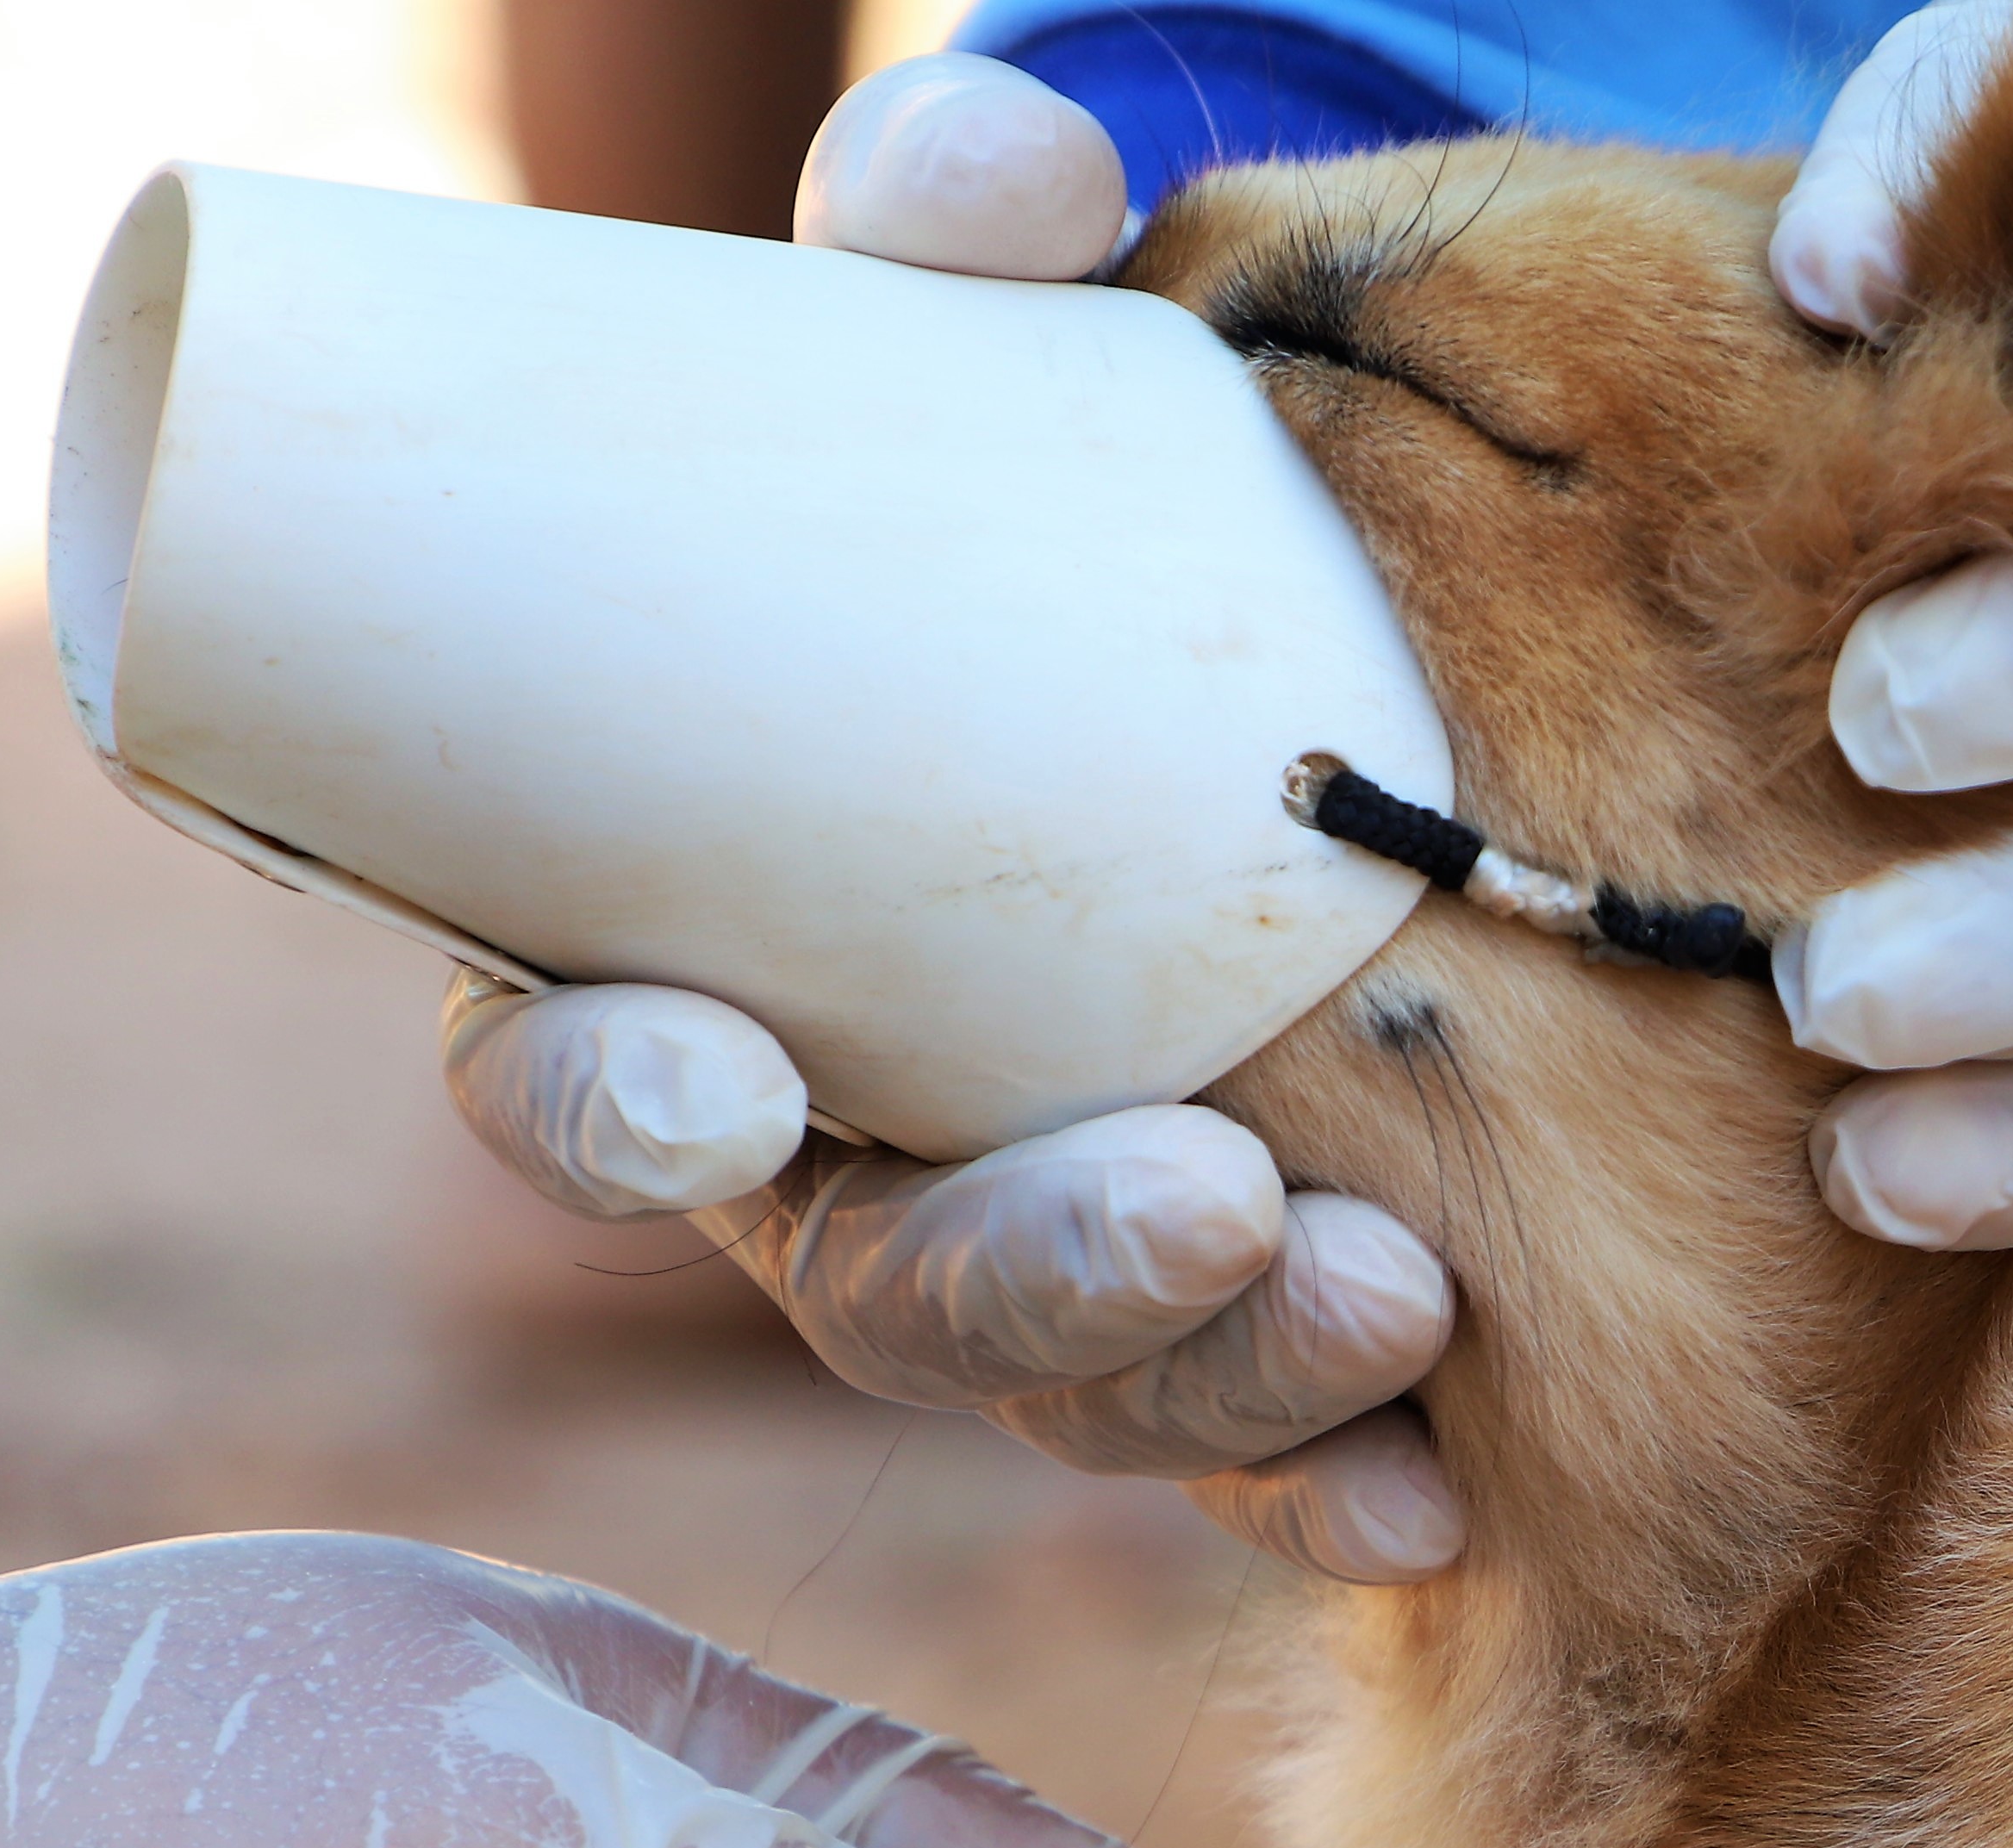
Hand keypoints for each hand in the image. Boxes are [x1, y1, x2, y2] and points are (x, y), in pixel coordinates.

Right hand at [441, 55, 1465, 1587]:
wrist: (1238, 592)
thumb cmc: (1023, 474)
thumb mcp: (976, 343)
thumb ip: (957, 238)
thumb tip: (1009, 186)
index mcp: (686, 942)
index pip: (571, 1065)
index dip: (602, 1103)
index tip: (714, 1084)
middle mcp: (834, 1142)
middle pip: (863, 1284)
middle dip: (1023, 1278)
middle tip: (1204, 1208)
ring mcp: (1024, 1240)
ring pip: (1072, 1384)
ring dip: (1216, 1377)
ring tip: (1398, 1303)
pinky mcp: (1204, 1305)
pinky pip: (1241, 1441)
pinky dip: (1329, 1474)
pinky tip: (1441, 1497)